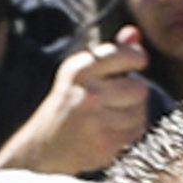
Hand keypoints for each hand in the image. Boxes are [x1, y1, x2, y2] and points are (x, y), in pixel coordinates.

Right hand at [0, 28, 155, 176]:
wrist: (42, 150)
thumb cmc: (67, 106)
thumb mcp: (80, 75)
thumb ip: (111, 53)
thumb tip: (134, 32)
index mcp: (78, 70)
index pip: (128, 55)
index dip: (137, 59)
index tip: (135, 64)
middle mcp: (87, 93)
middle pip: (140, 87)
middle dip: (131, 94)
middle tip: (111, 101)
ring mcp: (96, 121)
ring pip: (140, 111)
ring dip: (131, 116)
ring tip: (107, 119)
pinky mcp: (105, 145)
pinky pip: (137, 132)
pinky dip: (129, 134)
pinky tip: (109, 134)